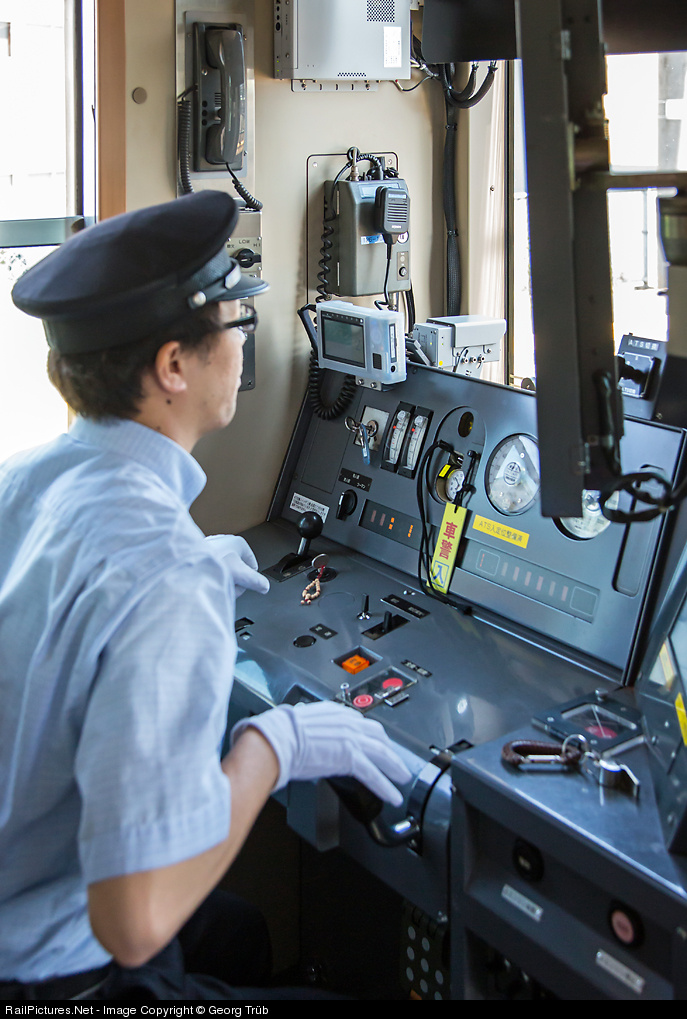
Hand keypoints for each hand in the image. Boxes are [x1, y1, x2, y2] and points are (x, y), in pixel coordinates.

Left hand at [205, 534, 269, 595]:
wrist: (190, 565)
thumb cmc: (213, 564)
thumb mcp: (243, 575)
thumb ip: (257, 581)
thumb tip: (263, 586)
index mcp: (239, 542)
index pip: (252, 565)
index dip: (249, 578)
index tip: (244, 586)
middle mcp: (225, 541)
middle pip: (237, 568)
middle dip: (234, 580)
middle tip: (229, 585)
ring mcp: (212, 546)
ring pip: (224, 569)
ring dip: (222, 579)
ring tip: (216, 583)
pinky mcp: (200, 554)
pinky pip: (210, 569)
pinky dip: (210, 576)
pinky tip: (207, 581)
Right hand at [232, 701, 411, 805]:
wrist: (278, 738)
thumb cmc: (282, 732)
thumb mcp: (303, 722)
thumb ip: (315, 728)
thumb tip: (312, 738)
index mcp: (336, 711)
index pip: (361, 723)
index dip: (372, 735)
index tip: (377, 743)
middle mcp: (347, 722)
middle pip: (378, 735)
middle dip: (390, 749)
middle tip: (396, 760)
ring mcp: (351, 739)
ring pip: (382, 754)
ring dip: (394, 767)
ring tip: (402, 778)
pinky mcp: (350, 758)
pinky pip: (374, 774)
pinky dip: (386, 786)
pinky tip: (393, 795)